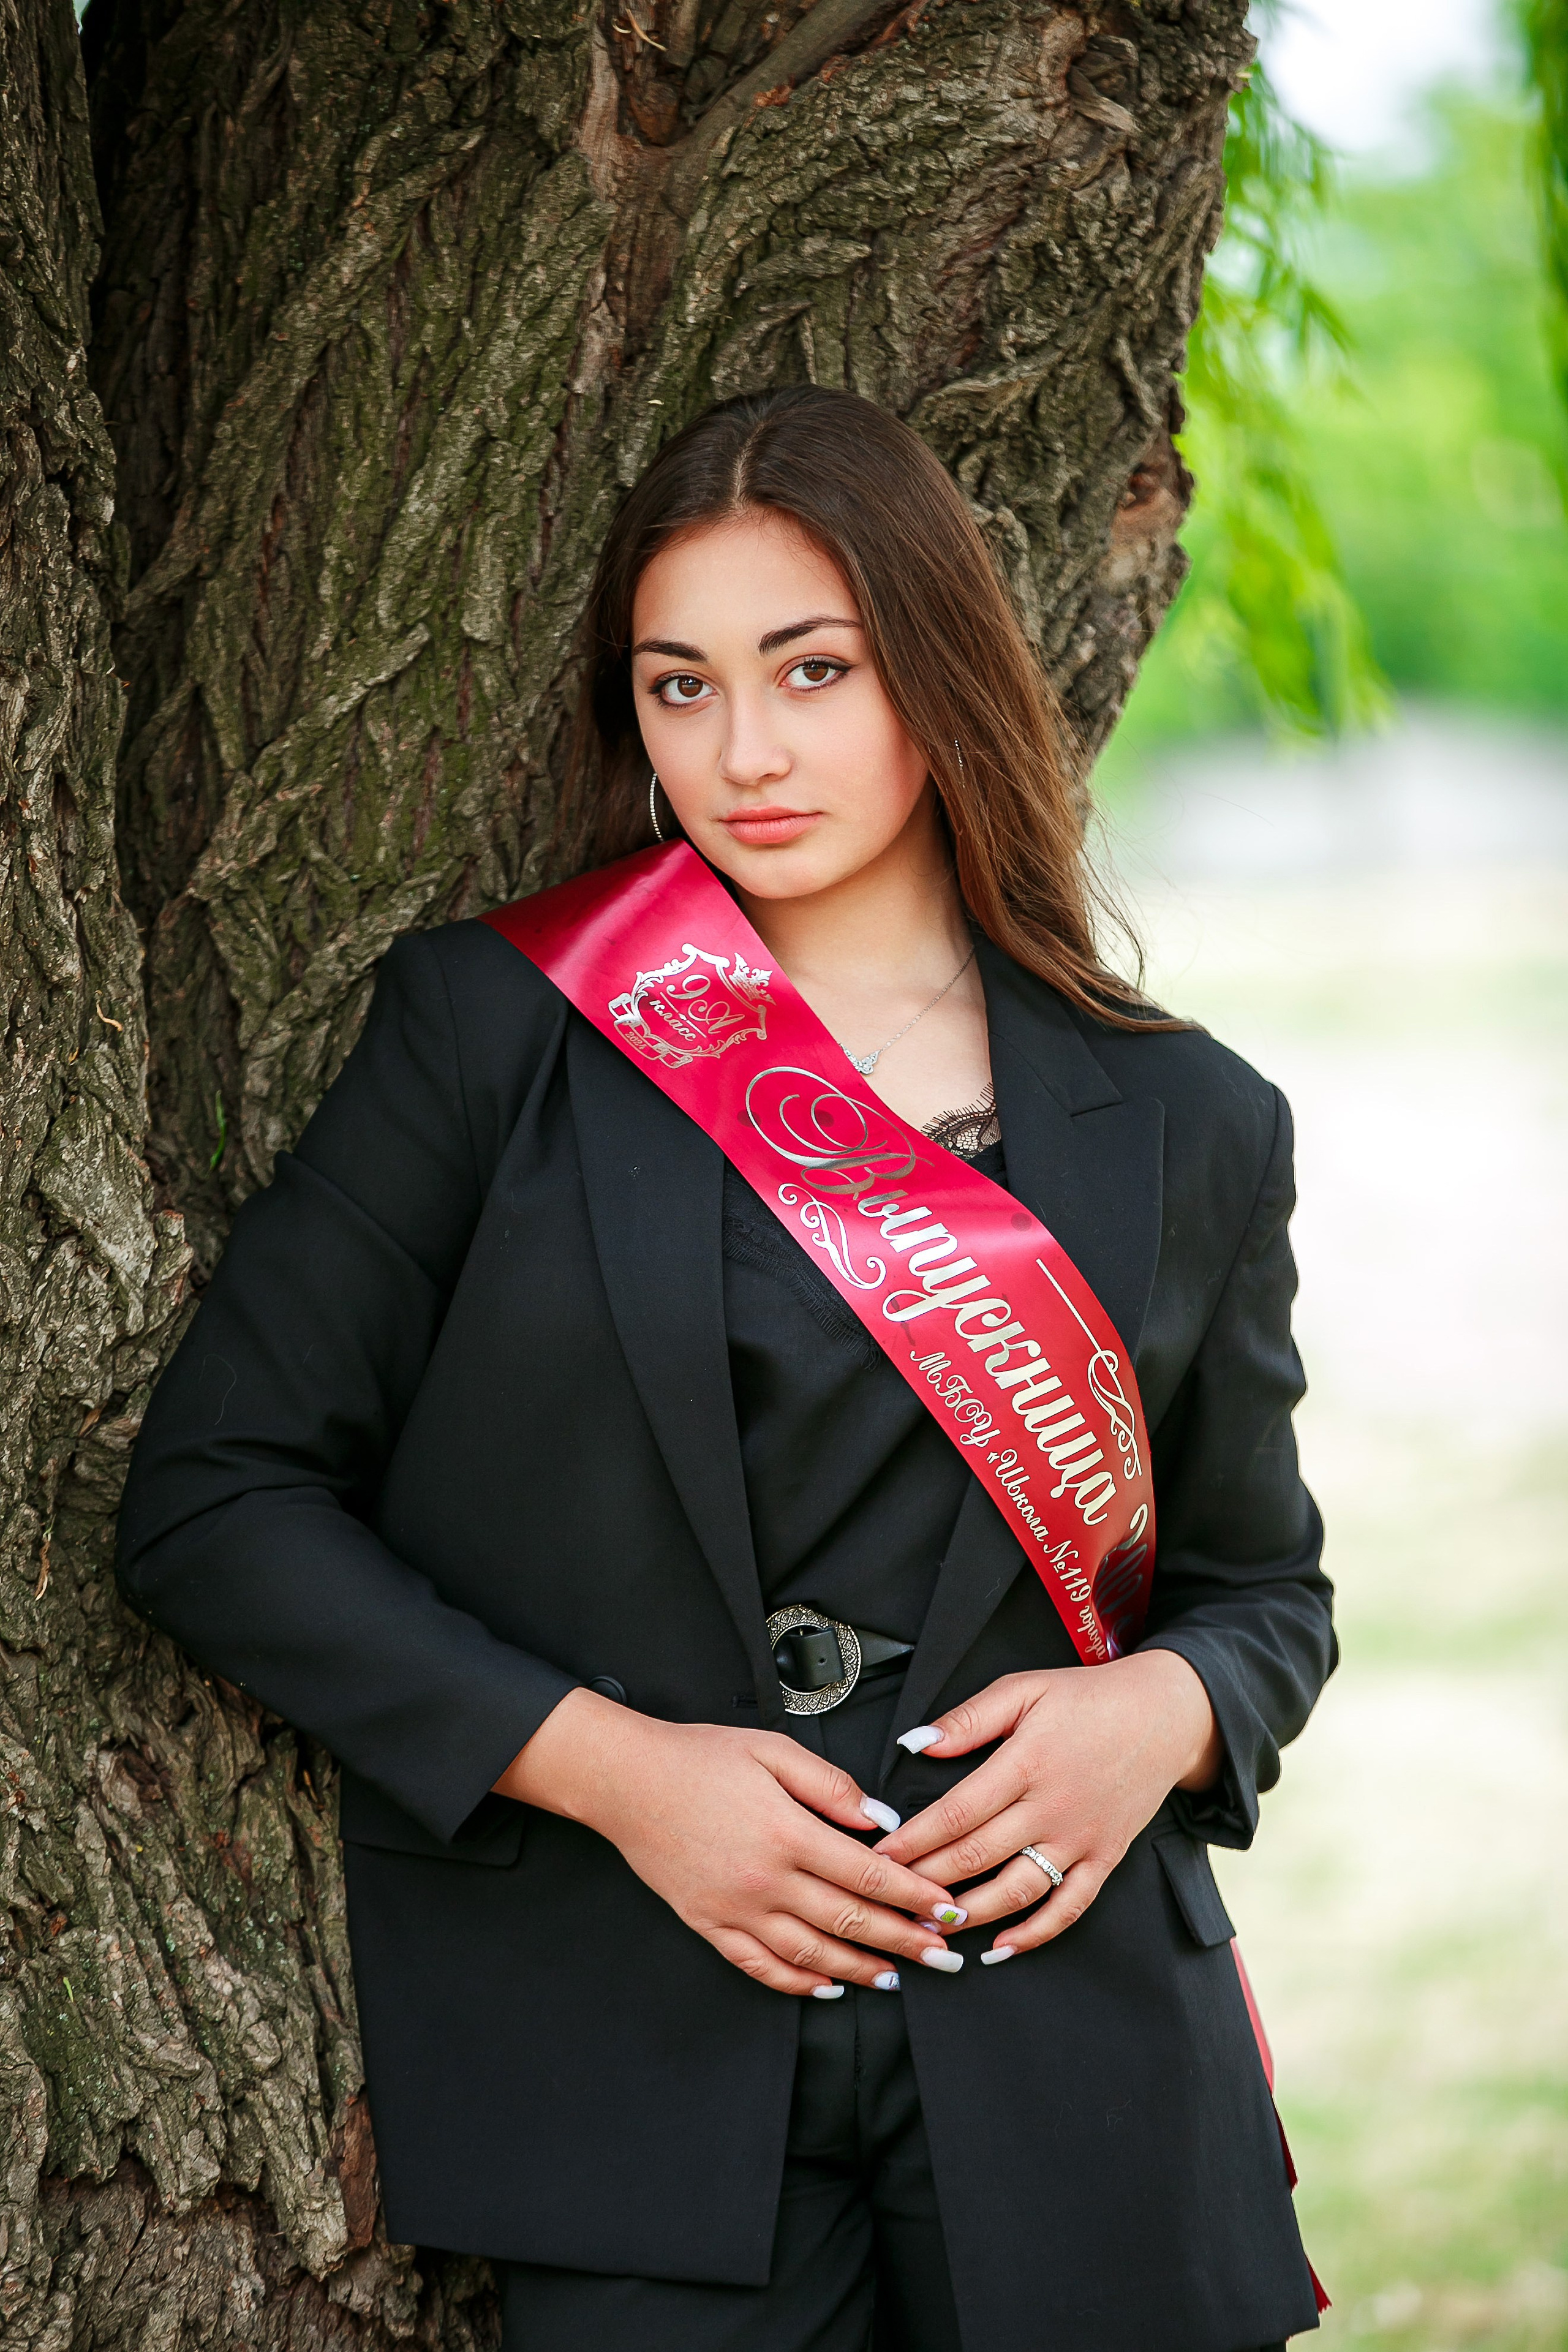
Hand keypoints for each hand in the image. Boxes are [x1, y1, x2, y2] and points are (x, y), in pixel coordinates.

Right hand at [494, 1688, 962, 1995]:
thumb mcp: (771, 1748)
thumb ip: (830, 1784)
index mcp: (786, 1832)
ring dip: (860, 1969)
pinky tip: (827, 1985)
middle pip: (849, 1921)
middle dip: (903, 1941)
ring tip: (897, 1977)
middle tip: (943, 1956)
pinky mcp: (709, 1924)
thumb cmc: (698, 1758)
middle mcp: (764, 1880)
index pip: (867, 1875)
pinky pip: (761, 1966)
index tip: (947, 1908)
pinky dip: (798, 1982)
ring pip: (810, 1953)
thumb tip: (879, 1819)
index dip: (913, 1895)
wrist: (626, 1781)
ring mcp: (735, 1909)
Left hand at [871, 1652, 1220, 1961]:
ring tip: (932, 1926)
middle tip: (891, 1899)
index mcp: (1026, 1762)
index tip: (880, 1856)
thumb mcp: (1024, 1689)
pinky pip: (1069, 1907)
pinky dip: (1035, 1934)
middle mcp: (1052, 1808)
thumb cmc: (1087, 1699)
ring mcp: (1081, 1839)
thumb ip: (969, 1718)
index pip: (958, 1812)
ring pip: (1017, 1891)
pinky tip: (1000, 1949)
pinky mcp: (1104, 1858)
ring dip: (971, 1915)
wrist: (1165, 1715)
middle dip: (929, 1882)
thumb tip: (915, 1742)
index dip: (916, 1840)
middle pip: (979, 1856)